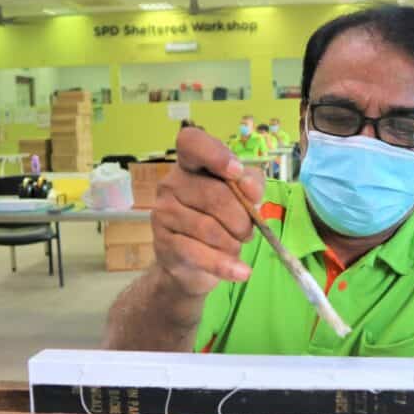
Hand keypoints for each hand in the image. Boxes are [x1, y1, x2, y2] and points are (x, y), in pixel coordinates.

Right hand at [152, 128, 264, 295]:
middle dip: (241, 218)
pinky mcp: (163, 243)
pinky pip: (200, 254)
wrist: (192, 263)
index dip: (215, 154)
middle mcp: (171, 183)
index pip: (192, 142)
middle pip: (215, 195)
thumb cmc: (219, 221)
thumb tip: (250, 189)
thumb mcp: (240, 197)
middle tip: (247, 231)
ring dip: (233, 243)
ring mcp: (163, 213)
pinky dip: (225, 265)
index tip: (235, 172)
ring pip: (210, 228)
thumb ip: (251, 184)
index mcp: (190, 164)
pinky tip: (241, 272)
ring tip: (235, 246)